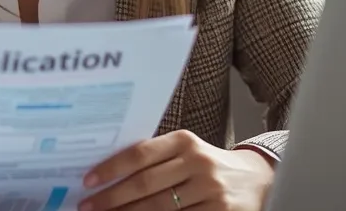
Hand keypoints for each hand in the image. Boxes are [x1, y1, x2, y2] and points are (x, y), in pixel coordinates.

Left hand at [79, 130, 274, 210]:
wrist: (257, 179)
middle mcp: (198, 162)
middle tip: (88, 206)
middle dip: (112, 198)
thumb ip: (156, 158)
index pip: (140, 154)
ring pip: (159, 209)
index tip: (88, 180)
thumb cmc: (209, 165)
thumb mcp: (187, 152)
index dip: (111, 168)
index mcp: (184, 141)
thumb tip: (109, 173)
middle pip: (146, 184)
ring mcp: (211, 190)